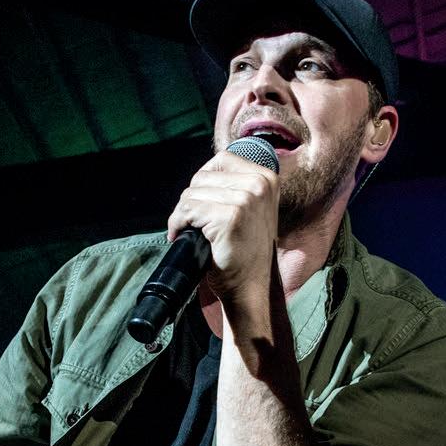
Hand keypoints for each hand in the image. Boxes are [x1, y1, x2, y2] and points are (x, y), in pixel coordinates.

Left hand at [165, 151, 278, 308]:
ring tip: (189, 230)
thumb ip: (237, 186)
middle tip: (192, 222)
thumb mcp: (252, 209)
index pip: (222, 159)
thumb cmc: (246, 251)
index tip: (200, 200)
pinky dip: (178, 224)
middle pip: (202, 177)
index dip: (204, 179)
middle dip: (190, 200)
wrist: (250, 286)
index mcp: (267, 178)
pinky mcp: (230, 217)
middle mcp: (259, 185)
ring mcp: (246, 200)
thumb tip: (204, 174)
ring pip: (191, 194)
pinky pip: (188, 211)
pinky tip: (182, 236)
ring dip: (183, 214)